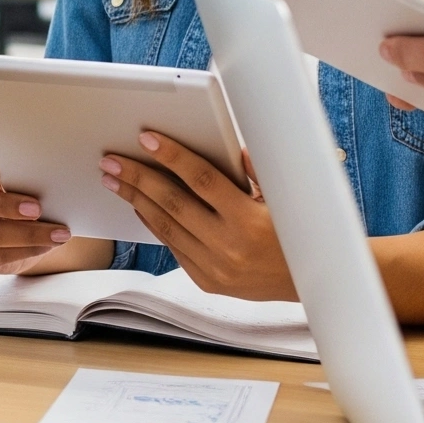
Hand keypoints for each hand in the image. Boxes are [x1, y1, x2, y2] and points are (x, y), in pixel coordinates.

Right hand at [0, 151, 71, 272]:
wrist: (8, 224)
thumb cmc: (14, 192)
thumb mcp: (14, 180)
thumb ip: (21, 177)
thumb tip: (54, 177)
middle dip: (9, 206)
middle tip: (38, 208)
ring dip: (27, 234)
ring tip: (57, 233)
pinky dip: (24, 251)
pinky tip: (45, 246)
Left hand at [103, 135, 294, 299]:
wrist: (312, 284)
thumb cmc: (297, 232)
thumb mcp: (282, 196)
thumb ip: (254, 169)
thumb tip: (225, 145)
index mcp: (248, 219)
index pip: (201, 179)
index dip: (172, 155)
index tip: (146, 138)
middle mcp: (228, 246)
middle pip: (172, 203)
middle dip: (138, 178)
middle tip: (112, 160)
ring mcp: (215, 268)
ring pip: (166, 227)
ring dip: (136, 200)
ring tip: (115, 180)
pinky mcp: (207, 282)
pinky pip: (173, 247)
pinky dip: (154, 224)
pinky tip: (139, 205)